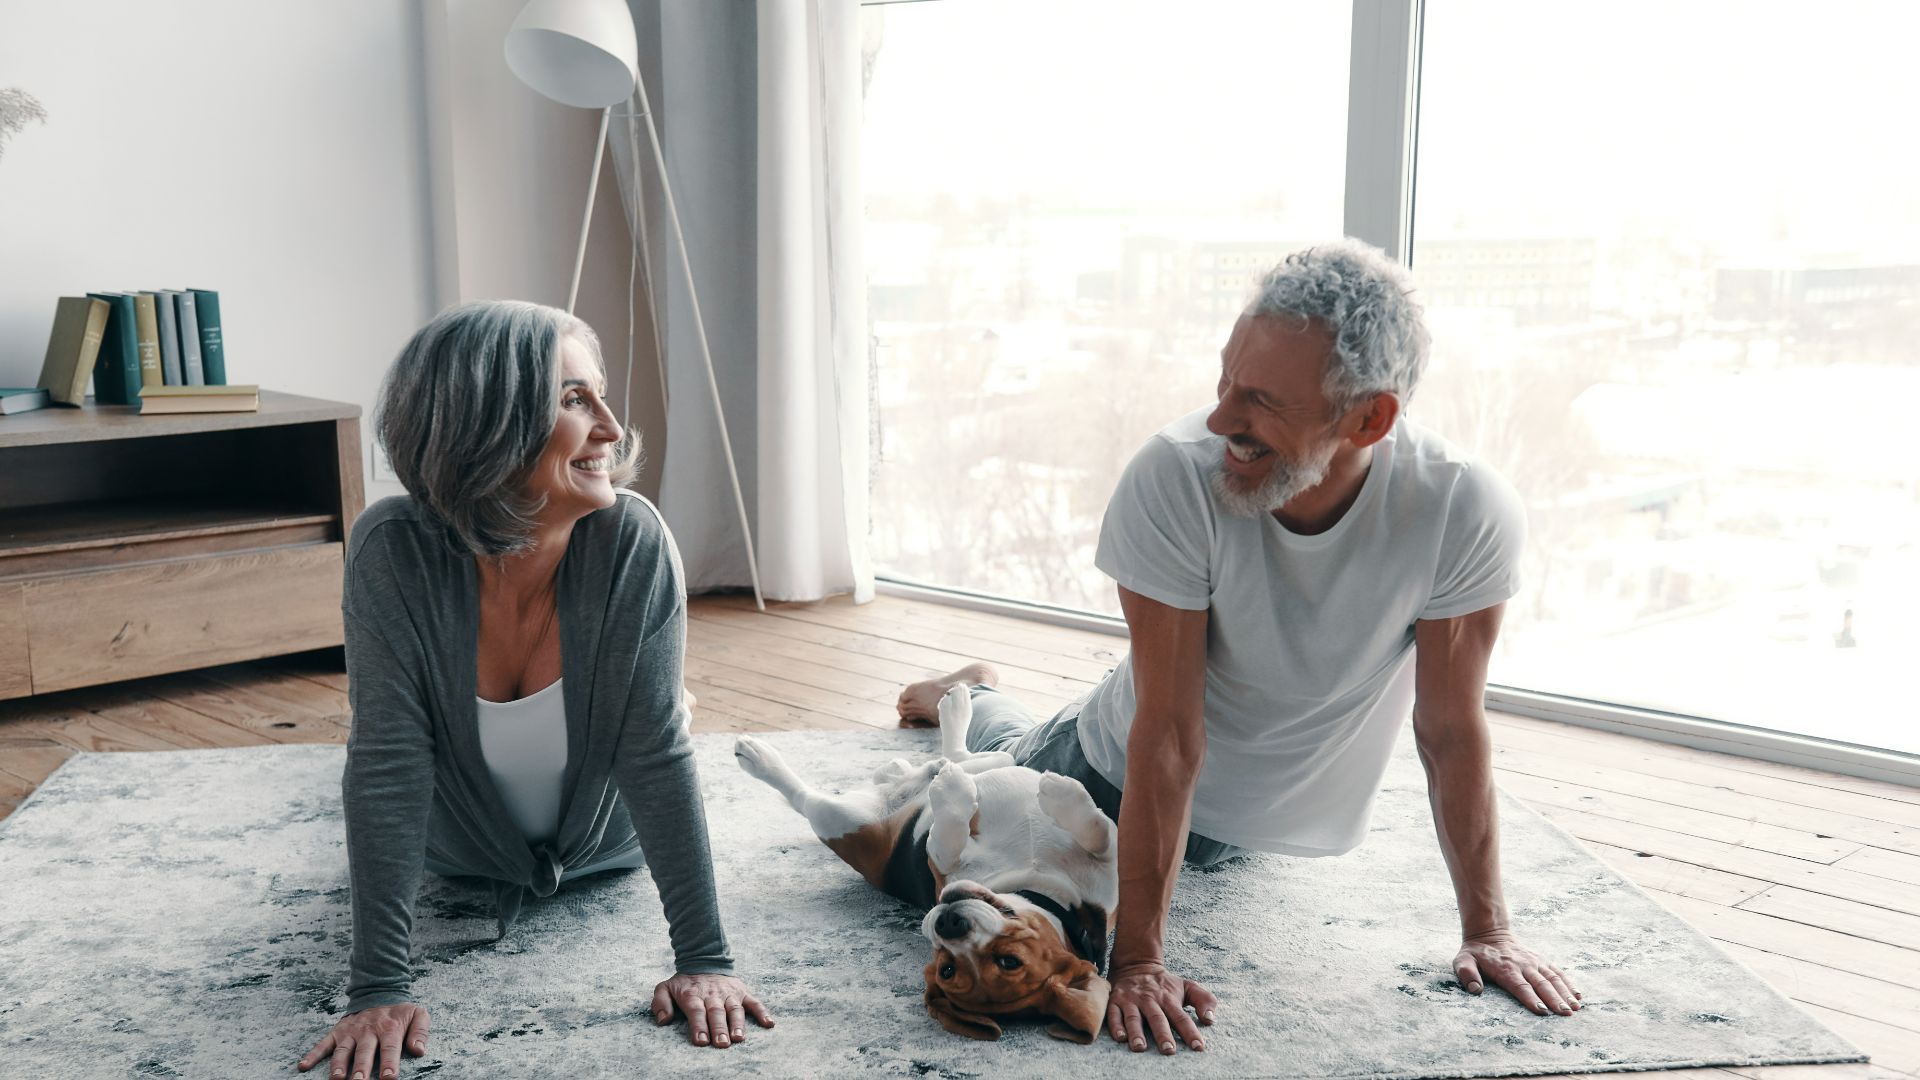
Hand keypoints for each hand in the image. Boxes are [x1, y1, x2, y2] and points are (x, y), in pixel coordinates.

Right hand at [296, 1003, 429, 1079]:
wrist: (379, 991)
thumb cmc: (399, 1011)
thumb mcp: (417, 1014)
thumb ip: (420, 1031)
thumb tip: (419, 1050)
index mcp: (389, 1027)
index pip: (390, 1047)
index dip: (389, 1063)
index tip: (388, 1078)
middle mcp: (368, 1030)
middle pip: (364, 1051)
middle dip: (361, 1067)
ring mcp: (351, 1031)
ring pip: (343, 1050)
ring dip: (338, 1064)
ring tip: (336, 1078)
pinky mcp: (337, 1032)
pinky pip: (323, 1043)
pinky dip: (312, 1054)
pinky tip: (303, 1065)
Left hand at [650, 972, 774, 1047]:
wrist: (704, 961)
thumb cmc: (684, 983)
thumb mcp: (665, 987)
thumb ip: (660, 1002)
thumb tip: (663, 1020)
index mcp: (693, 995)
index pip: (696, 1011)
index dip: (699, 1026)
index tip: (701, 1041)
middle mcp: (712, 994)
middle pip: (716, 1012)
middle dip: (719, 1028)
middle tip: (721, 1044)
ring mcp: (729, 993)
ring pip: (734, 1009)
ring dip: (737, 1023)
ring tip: (738, 1038)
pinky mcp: (742, 992)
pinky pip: (754, 1002)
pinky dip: (762, 1012)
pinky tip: (769, 1023)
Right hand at [1104, 960, 1215, 1054]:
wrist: (1136, 963)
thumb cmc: (1164, 983)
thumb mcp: (1187, 986)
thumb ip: (1203, 999)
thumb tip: (1210, 1019)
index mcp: (1168, 998)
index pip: (1181, 1017)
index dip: (1190, 1032)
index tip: (1198, 1047)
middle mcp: (1150, 1000)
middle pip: (1157, 1018)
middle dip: (1163, 1034)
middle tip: (1169, 1050)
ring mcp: (1131, 1000)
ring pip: (1134, 1017)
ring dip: (1136, 1032)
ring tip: (1140, 1047)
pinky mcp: (1115, 1000)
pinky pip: (1113, 1013)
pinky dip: (1116, 1025)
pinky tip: (1120, 1037)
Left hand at [1454, 931, 1581, 1015]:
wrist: (1489, 933)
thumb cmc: (1475, 953)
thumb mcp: (1463, 961)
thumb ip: (1467, 974)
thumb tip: (1475, 990)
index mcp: (1505, 968)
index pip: (1520, 986)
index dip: (1531, 999)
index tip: (1542, 1011)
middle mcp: (1522, 965)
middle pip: (1541, 984)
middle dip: (1554, 1000)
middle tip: (1566, 1014)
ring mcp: (1534, 962)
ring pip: (1552, 978)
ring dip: (1565, 993)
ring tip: (1575, 1008)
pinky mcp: (1541, 960)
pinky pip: (1557, 972)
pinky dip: (1568, 983)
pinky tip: (1578, 995)